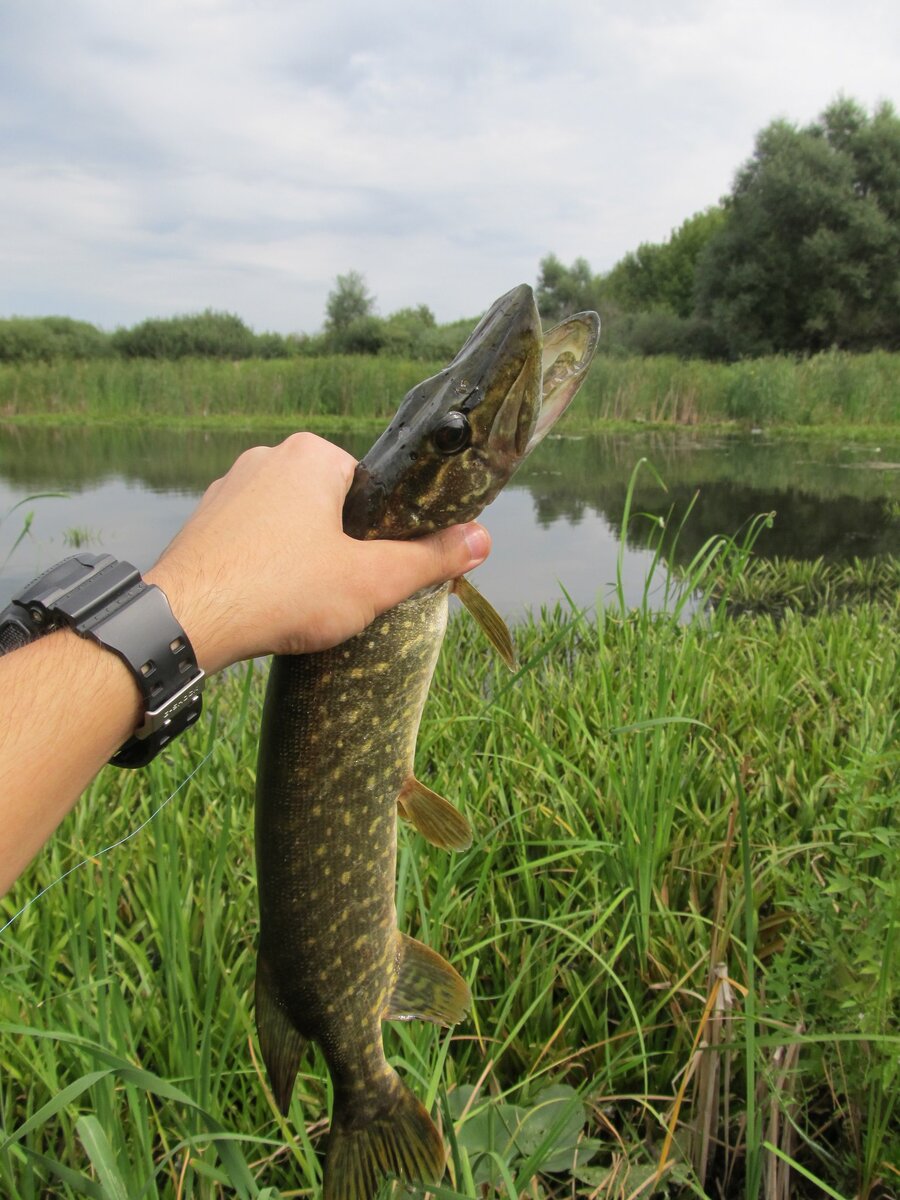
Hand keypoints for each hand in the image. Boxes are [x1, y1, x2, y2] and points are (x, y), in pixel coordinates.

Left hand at [145, 432, 490, 672]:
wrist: (185, 621)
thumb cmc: (283, 590)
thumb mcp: (372, 580)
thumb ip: (430, 559)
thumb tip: (482, 540)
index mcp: (312, 455)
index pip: (371, 487)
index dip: (382, 531)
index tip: (378, 569)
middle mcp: (266, 457)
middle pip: (331, 504)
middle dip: (342, 546)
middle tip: (345, 592)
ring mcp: (228, 489)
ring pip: (290, 523)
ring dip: (303, 557)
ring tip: (304, 603)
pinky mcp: (202, 524)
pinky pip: (253, 540)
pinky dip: (266, 566)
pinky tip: (268, 602)